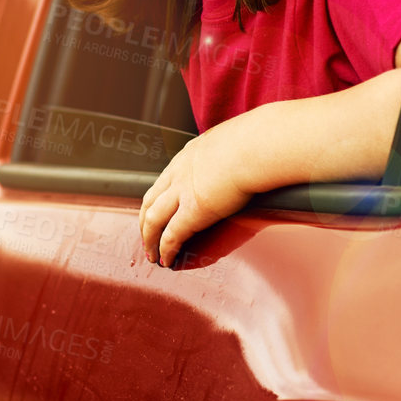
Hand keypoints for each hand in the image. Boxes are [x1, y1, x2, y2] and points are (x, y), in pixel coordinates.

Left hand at [140, 114, 258, 267]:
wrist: (256, 147)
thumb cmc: (255, 142)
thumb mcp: (233, 140)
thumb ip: (230, 150)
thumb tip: (246, 154)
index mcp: (189, 155)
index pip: (165, 179)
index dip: (158, 197)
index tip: (158, 209)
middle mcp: (179, 172)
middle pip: (150, 200)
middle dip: (145, 220)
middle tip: (147, 235)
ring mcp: (182, 192)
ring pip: (152, 219)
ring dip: (149, 239)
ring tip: (151, 253)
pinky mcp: (192, 212)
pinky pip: (171, 236)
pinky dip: (165, 250)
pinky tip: (166, 260)